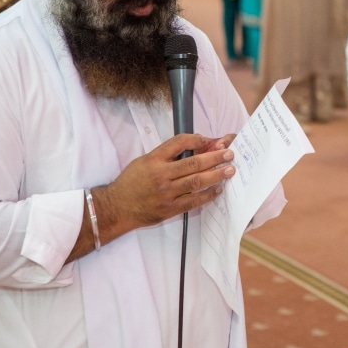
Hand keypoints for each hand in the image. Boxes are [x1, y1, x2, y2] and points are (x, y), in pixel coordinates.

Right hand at [88, 131, 236, 248]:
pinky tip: (217, 190)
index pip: (179, 142)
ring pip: (196, 181)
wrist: (117, 207)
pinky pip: (193, 201)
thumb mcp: (144, 161)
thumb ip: (166, 155)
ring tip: (229, 170)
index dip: (197, 138)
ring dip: (216, 175)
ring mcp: (167, 193)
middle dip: (214, 157)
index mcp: (154, 159)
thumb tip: (194, 147)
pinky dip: (207, 195)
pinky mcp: (170, 209)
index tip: (209, 139)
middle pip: (193, 163)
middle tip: (230, 154)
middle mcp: (161, 174)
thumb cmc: (131, 182)